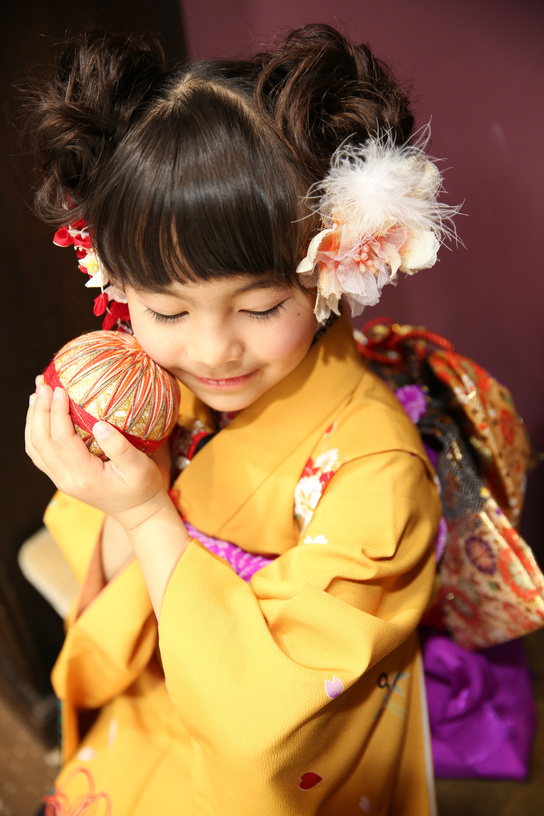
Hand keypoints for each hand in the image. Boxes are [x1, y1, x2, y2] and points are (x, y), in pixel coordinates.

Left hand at [26, 384, 169, 530]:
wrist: (138, 511)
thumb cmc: (143, 488)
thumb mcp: (140, 468)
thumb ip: (120, 448)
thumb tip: (100, 424)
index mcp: (84, 476)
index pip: (61, 440)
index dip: (57, 412)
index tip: (60, 389)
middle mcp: (66, 479)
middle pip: (40, 442)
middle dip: (39, 410)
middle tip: (43, 383)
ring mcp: (61, 479)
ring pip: (34, 448)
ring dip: (33, 419)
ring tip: (38, 393)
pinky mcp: (62, 476)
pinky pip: (40, 452)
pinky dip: (36, 431)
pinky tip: (42, 414)